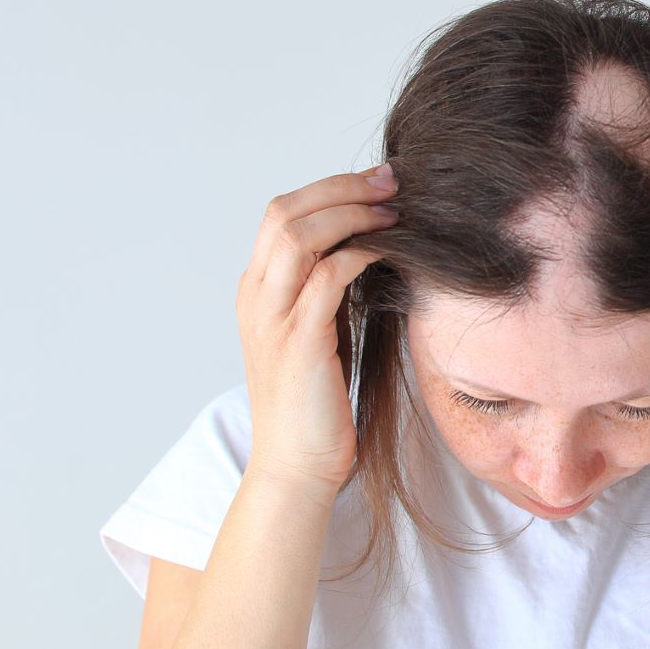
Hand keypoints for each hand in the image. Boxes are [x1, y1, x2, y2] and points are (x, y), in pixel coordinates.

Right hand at [235, 162, 399, 492]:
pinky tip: (388, 251)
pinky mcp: (298, 342)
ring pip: (298, 235)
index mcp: (257, 291)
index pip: (281, 213)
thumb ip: (327, 290)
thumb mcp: (318, 332)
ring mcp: (272, 318)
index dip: (329, 187)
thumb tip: (367, 245)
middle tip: (390, 182)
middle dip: (340, 187)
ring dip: (350, 213)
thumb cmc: (316, 403)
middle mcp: (256, 297)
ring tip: (393, 210)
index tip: (377, 182)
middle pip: (284, 211)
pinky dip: (358, 254)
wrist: (296, 467)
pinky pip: (327, 277)